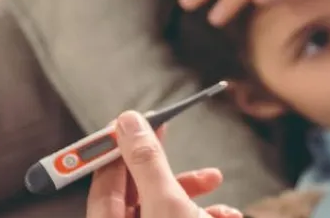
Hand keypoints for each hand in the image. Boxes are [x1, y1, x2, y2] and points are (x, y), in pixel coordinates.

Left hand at [86, 111, 243, 217]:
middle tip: (169, 133)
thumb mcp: (166, 201)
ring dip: (192, 189)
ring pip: (165, 203)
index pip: (103, 177)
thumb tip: (129, 122)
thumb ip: (146, 161)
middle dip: (164, 164)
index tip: (135, 121)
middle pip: (137, 188)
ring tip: (215, 178)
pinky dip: (205, 212)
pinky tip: (225, 212)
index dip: (118, 145)